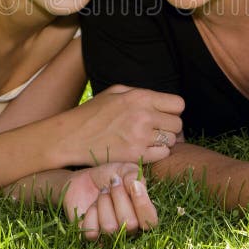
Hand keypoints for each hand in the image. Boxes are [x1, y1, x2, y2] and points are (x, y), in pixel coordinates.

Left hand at [62, 162, 157, 240]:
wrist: (84, 177)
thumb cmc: (109, 176)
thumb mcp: (125, 170)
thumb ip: (135, 176)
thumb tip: (137, 186)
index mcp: (142, 213)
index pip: (151, 220)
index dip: (143, 204)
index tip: (134, 185)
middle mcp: (128, 228)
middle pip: (130, 224)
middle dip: (119, 197)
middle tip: (112, 185)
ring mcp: (110, 234)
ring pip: (110, 228)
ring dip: (104, 203)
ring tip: (102, 193)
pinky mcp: (92, 235)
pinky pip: (92, 232)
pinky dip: (90, 213)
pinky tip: (92, 206)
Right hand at [67, 84, 183, 164]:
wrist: (71, 137)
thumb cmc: (92, 113)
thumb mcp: (115, 92)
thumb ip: (140, 94)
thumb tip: (161, 102)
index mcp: (140, 97)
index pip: (178, 104)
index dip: (173, 110)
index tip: (164, 115)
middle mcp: (144, 116)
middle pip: (178, 124)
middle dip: (169, 127)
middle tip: (157, 130)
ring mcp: (141, 137)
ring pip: (171, 141)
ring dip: (163, 141)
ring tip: (148, 140)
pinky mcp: (136, 155)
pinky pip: (162, 155)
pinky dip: (157, 154)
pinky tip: (144, 150)